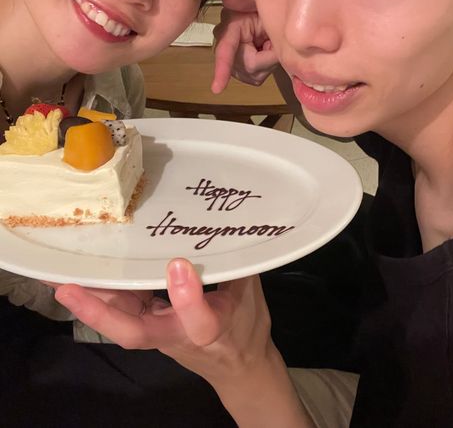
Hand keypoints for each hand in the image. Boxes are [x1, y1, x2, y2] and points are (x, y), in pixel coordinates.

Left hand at [54, 259, 272, 383]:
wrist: (237, 367)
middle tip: (67, 285)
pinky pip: (123, 311)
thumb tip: (228, 226)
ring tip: (58, 275)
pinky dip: (102, 294)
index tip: (180, 264)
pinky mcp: (151, 327)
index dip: (187, 297)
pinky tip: (82, 276)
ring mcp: (160, 334)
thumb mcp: (252, 295)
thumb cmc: (247, 330)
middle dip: (99, 310)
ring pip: (121, 321)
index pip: (198, 321)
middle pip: (134, 331)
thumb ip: (236, 266)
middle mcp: (177, 335)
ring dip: (90, 300)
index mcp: (212, 330)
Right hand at [212, 0, 278, 92]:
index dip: (221, 70)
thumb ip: (245, 0)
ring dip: (267, 60)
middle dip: (268, 55)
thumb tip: (227, 0)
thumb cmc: (260, 9)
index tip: (216, 89)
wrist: (264, 19)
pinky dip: (266, 66)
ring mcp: (231, 62)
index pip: (225, 51)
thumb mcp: (256, 0)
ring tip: (266, 43)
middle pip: (249, 66)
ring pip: (254, 73)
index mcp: (228, 29)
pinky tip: (263, 53)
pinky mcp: (240, 72)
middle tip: (271, 38)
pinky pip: (256, 76)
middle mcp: (224, 47)